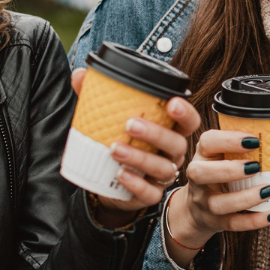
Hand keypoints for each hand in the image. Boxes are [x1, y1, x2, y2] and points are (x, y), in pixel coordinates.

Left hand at [70, 67, 200, 221]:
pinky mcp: (150, 194)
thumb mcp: (109, 119)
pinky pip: (150, 193)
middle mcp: (171, 154)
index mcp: (169, 131)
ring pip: (163, 168)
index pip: (188, 121)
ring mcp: (162, 176)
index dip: (185, 113)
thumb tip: (81, 75)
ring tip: (114, 149)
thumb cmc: (118, 141)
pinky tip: (120, 174)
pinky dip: (136, 184)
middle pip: (176, 143)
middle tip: (129, 125)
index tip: (172, 102)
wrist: (107, 180)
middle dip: (156, 134)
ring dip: (140, 158)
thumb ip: (99, 97)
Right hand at [163, 130, 269, 267]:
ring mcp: (204, 202)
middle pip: (200, 172)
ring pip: (218, 203)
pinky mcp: (214, 222)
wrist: (199, 209)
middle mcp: (199, 177)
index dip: (226, 139)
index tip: (253, 140)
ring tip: (269, 190)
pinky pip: (232, 224)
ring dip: (244, 198)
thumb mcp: (237, 159)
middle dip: (229, 169)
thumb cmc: (227, 175)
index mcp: (206, 154)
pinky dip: (253, 221)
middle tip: (256, 166)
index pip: (207, 141)